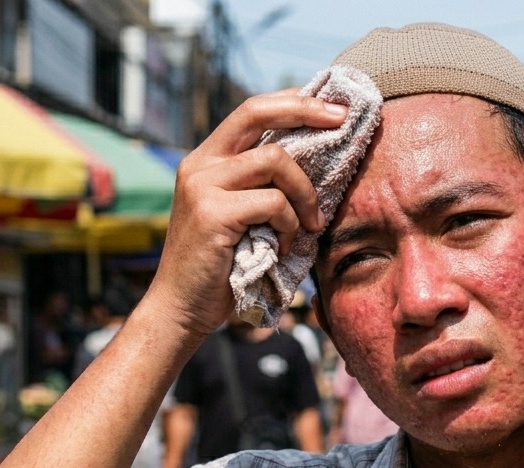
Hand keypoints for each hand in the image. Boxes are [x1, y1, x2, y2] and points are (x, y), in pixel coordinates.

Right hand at [147, 92, 346, 337]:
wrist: (181, 308)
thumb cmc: (221, 267)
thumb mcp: (241, 214)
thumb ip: (262, 185)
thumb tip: (318, 158)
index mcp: (206, 159)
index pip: (251, 110)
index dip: (293, 102)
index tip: (332, 109)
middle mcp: (199, 164)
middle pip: (258, 113)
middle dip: (307, 111)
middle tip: (343, 122)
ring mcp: (202, 186)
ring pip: (275, 161)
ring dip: (304, 194)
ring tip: (309, 226)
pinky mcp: (212, 213)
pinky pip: (273, 203)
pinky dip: (289, 226)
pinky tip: (283, 247)